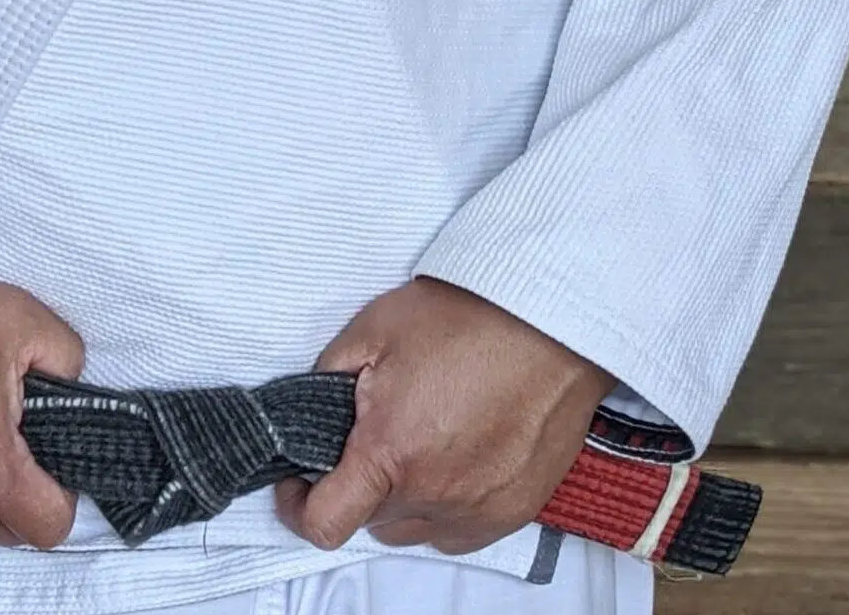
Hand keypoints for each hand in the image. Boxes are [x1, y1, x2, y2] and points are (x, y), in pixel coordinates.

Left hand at [272, 275, 611, 556]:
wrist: (550, 321)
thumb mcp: (375, 327)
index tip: (298, 484)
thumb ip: (328, 375)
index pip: (325, 522)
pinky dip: (449, 506)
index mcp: (390, 453)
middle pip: (371, 519)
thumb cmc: (469, 318)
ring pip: (416, 528)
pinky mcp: (513, 512)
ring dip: (406, 498)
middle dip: (362, 484)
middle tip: (376, 431)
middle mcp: (433, 495)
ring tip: (423, 439)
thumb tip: (308, 405)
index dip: (298, 506)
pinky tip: (458, 456)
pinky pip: (460, 530)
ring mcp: (477, 510)